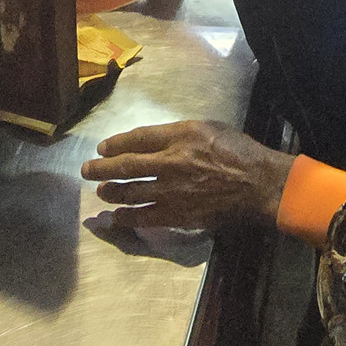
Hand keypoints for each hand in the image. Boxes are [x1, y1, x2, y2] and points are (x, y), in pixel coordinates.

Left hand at [81, 121, 293, 230]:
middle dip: (101, 168)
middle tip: (86, 170)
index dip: (115, 143)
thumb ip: (181, 133)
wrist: (259, 184)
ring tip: (101, 192)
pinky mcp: (178, 214)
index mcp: (180, 136)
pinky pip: (144, 217)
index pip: (137, 138)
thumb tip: (157, 141)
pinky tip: (116, 217)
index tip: (102, 148)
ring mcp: (172, 190)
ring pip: (130, 192)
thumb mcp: (211, 127)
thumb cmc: (240, 151)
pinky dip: (126, 217)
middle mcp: (171, 162)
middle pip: (126, 165)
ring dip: (110, 192)